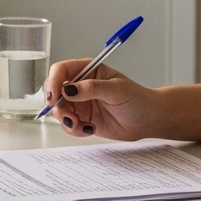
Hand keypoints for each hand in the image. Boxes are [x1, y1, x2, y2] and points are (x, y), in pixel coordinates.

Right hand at [46, 59, 160, 140]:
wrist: (147, 121)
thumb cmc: (137, 99)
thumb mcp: (116, 90)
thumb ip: (91, 88)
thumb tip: (68, 90)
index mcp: (87, 70)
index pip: (61, 70)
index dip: (53, 81)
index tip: (54, 96)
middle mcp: (80, 85)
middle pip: (54, 91)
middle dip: (57, 105)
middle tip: (68, 116)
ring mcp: (80, 103)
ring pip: (58, 110)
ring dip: (66, 120)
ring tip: (82, 125)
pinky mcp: (82, 119)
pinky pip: (68, 124)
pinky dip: (74, 129)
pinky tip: (90, 129)